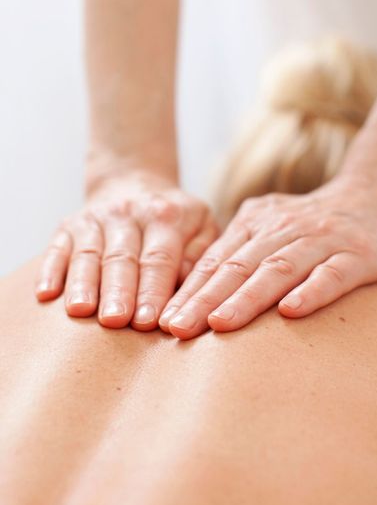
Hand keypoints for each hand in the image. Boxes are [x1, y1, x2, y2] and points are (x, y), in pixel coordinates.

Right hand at [35, 171, 219, 330]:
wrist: (132, 182)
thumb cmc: (175, 218)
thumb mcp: (201, 224)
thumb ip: (200, 254)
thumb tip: (189, 287)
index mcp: (165, 216)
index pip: (158, 258)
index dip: (153, 290)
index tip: (150, 322)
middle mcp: (127, 214)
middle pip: (121, 258)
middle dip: (118, 291)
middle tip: (116, 321)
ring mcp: (95, 218)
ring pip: (87, 254)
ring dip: (83, 284)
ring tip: (81, 311)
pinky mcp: (68, 225)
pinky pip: (56, 248)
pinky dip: (50, 270)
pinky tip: (46, 293)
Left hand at [159, 174, 376, 338]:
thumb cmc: (314, 224)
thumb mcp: (271, 228)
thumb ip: (240, 252)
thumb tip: (193, 292)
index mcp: (257, 223)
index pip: (216, 260)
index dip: (189, 290)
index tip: (163, 321)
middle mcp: (284, 229)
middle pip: (239, 266)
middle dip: (204, 299)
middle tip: (176, 328)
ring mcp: (321, 240)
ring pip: (278, 269)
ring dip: (247, 297)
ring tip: (220, 324)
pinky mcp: (358, 254)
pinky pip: (332, 275)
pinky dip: (311, 292)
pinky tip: (291, 312)